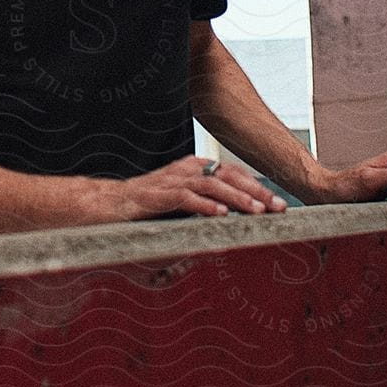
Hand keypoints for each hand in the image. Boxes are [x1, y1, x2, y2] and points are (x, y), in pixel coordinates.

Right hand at [108, 154, 288, 222]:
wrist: (108, 203)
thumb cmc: (146, 205)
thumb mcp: (181, 202)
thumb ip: (204, 204)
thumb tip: (234, 218)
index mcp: (193, 168)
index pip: (232, 173)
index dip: (257, 187)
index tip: (278, 203)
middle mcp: (185, 169)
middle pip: (228, 176)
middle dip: (256, 192)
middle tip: (278, 208)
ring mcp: (171, 181)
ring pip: (211, 184)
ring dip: (237, 198)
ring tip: (257, 212)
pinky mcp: (156, 196)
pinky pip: (185, 198)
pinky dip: (204, 205)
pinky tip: (220, 214)